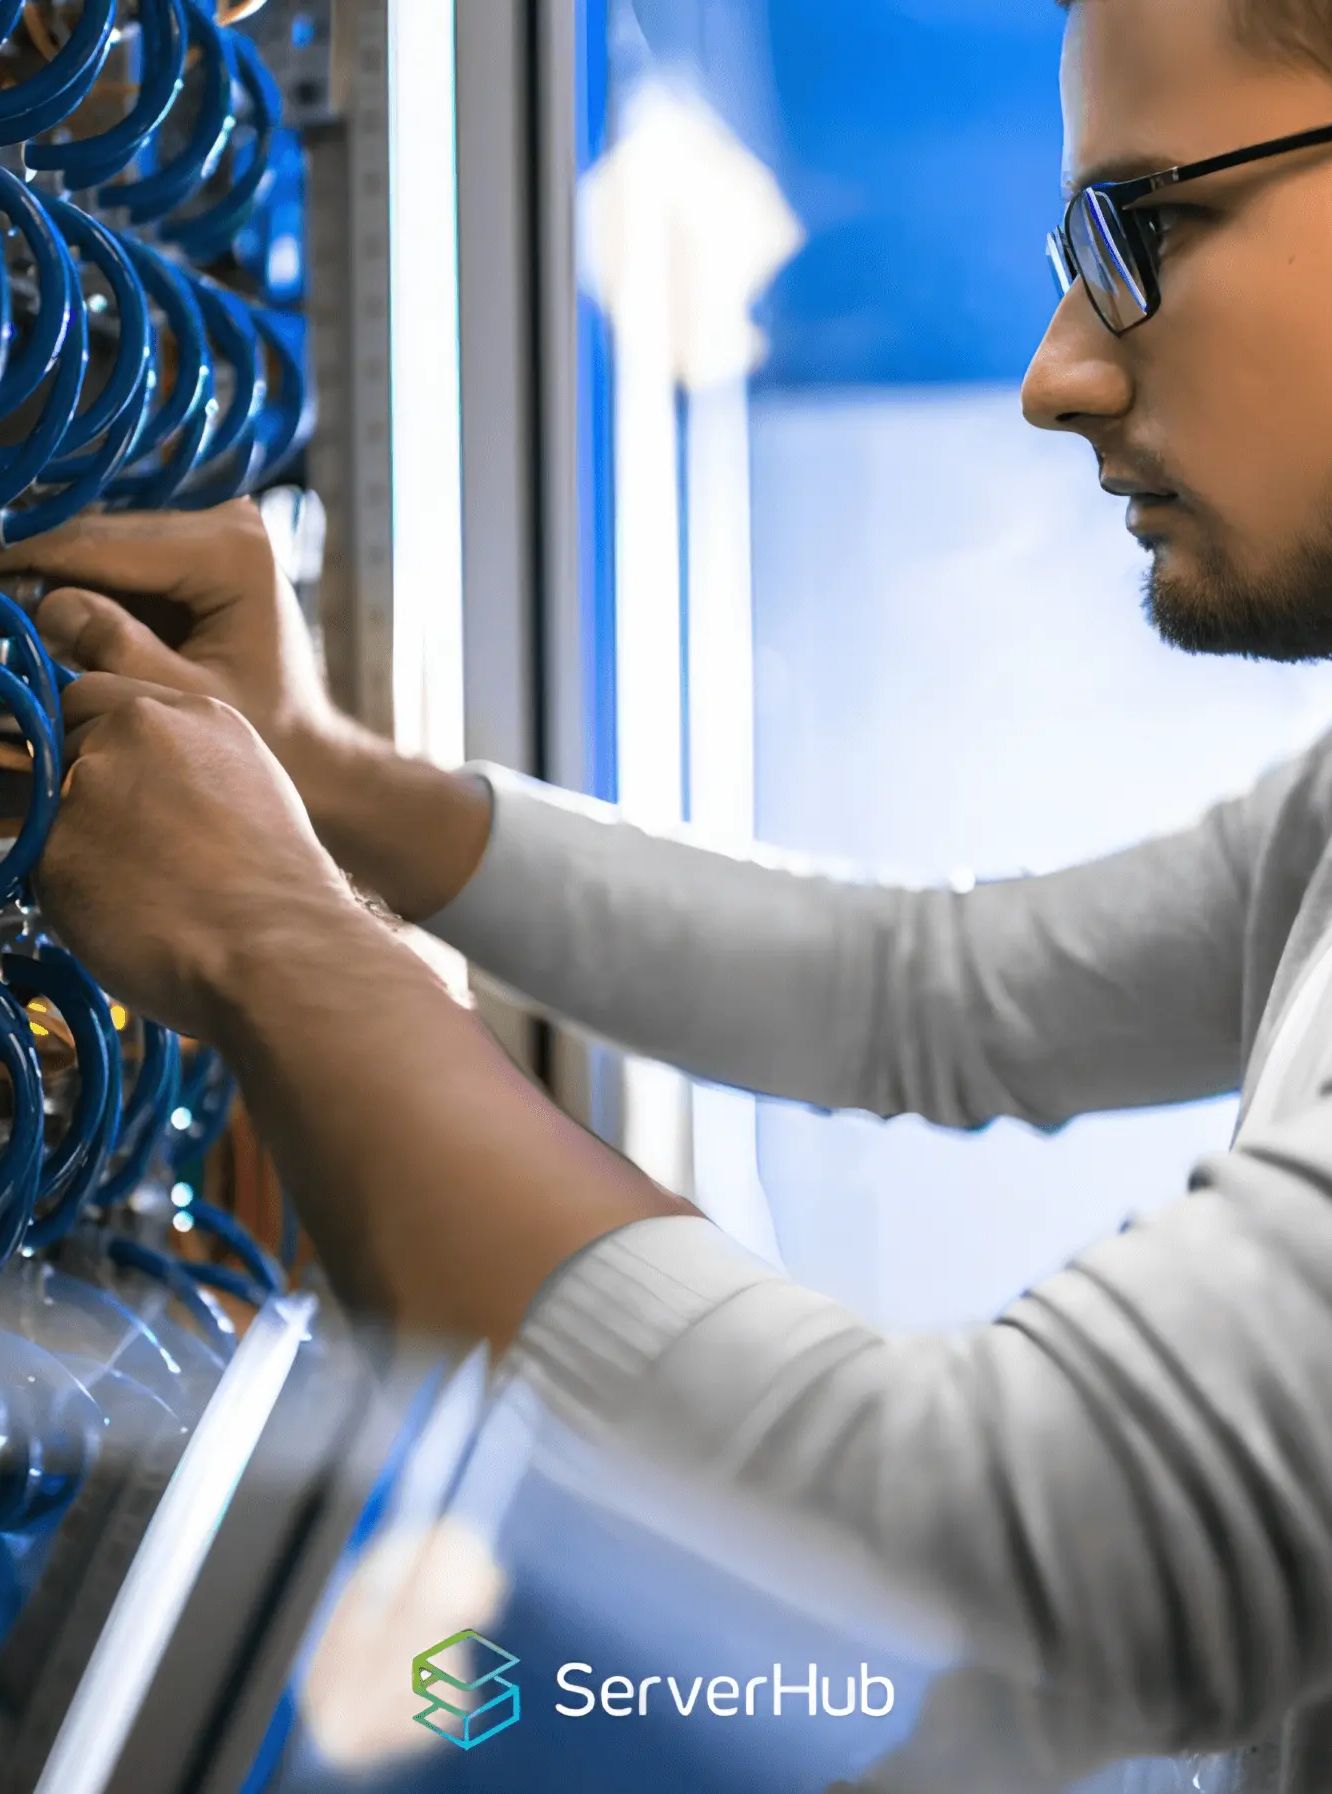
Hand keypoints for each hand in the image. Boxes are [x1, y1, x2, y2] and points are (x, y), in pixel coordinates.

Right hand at [0, 501, 339, 779]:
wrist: (308, 743)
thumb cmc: (263, 732)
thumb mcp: (182, 698)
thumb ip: (116, 649)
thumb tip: (44, 604)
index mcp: (232, 550)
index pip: (106, 544)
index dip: (31, 558)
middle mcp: (228, 521)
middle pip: (101, 533)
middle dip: (37, 564)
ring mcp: (215, 527)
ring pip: (104, 541)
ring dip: (57, 572)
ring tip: (17, 607)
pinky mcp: (199, 546)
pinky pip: (121, 557)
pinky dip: (86, 582)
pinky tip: (48, 610)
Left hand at [37, 672, 358, 1039]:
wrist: (273, 945)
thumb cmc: (278, 888)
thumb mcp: (250, 790)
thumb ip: (186, 766)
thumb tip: (144, 786)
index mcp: (195, 711)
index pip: (101, 696)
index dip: (99, 741)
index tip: (115, 781)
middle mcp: (137, 728)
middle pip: (67, 736)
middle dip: (80, 779)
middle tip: (125, 839)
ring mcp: (92, 780)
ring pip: (50, 799)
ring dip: (75, 834)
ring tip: (137, 883)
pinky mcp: (55, 840)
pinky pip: (40, 859)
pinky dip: (68, 888)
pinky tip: (124, 909)